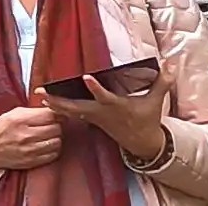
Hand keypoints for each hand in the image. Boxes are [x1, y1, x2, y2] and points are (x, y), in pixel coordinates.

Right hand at [0, 106, 62, 172]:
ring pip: (57, 142)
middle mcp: (26, 135)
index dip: (56, 114)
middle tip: (50, 125)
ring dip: (54, 138)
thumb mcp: (12, 114)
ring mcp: (30, 150)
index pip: (50, 115)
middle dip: (56, 125)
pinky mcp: (33, 161)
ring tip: (47, 135)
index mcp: (20, 119)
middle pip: (56, 128)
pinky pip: (53, 154)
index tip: (55, 114)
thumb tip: (53, 109)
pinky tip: (45, 145)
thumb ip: (33, 111)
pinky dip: (52, 149)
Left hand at [38, 64, 172, 162]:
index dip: (95, 88)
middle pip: (78, 107)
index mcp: (117, 106)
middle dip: (60, 101)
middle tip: (43, 93)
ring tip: (40, 96)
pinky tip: (47, 104)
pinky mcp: (92, 121)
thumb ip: (161, 83)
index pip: (105, 96)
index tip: (86, 77)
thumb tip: (167, 64)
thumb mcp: (155, 102)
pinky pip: (73, 115)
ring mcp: (95, 118)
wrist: (143, 143)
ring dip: (56, 104)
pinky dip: (60, 110)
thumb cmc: (147, 119)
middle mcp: (102, 112)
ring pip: (72, 112)